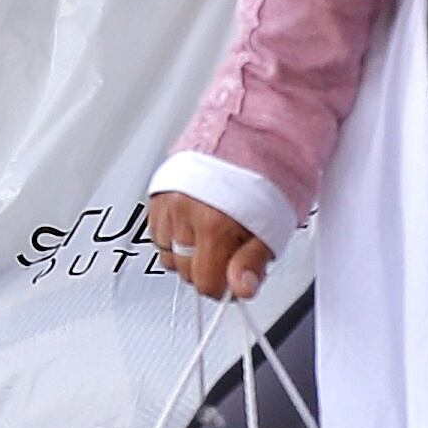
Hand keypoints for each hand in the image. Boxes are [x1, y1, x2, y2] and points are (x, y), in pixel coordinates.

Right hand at [149, 187, 271, 301]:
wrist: (251, 137)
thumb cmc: (264, 177)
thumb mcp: (271, 227)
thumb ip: (252, 263)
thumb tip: (242, 290)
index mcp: (214, 225)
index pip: (206, 283)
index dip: (223, 287)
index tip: (233, 280)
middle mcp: (185, 213)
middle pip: (185, 271)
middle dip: (206, 269)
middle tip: (228, 252)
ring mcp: (168, 203)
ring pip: (168, 253)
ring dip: (187, 253)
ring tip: (210, 235)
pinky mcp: (157, 194)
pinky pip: (157, 232)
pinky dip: (173, 235)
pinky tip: (193, 224)